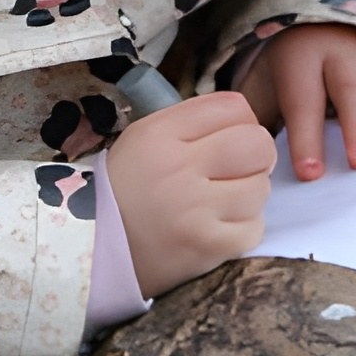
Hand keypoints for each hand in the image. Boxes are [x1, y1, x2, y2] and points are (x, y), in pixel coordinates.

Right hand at [105, 92, 274, 298]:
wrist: (95, 248)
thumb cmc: (126, 187)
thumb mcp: (144, 137)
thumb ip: (192, 121)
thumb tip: (245, 120)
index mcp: (160, 134)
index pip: (233, 107)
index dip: (241, 121)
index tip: (230, 137)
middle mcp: (179, 168)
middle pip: (257, 143)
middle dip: (256, 154)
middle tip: (240, 167)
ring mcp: (195, 211)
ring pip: (261, 187)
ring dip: (250, 193)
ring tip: (224, 200)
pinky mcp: (208, 247)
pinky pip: (254, 227)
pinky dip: (243, 227)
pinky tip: (219, 225)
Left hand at [235, 23, 355, 181]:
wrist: (323, 15)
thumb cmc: (292, 67)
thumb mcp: (266, 81)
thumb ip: (258, 117)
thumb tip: (244, 162)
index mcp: (301, 56)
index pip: (302, 97)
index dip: (305, 135)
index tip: (311, 174)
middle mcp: (343, 48)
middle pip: (352, 86)